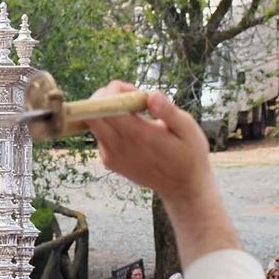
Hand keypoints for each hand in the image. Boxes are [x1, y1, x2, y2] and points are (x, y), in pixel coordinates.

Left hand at [85, 85, 217, 200]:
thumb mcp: (188, 129)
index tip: (135, 93)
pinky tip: (133, 130)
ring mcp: (110, 156)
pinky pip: (100, 136)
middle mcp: (118, 146)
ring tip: (137, 115)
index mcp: (137, 135)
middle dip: (106, 97)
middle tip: (132, 99)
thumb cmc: (189, 154)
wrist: (182, 187)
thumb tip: (152, 95)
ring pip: (93, 124)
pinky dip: (110, 126)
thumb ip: (169, 111)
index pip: (104, 107)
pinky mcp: (109, 162)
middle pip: (90, 113)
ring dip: (108, 112)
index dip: (114, 91)